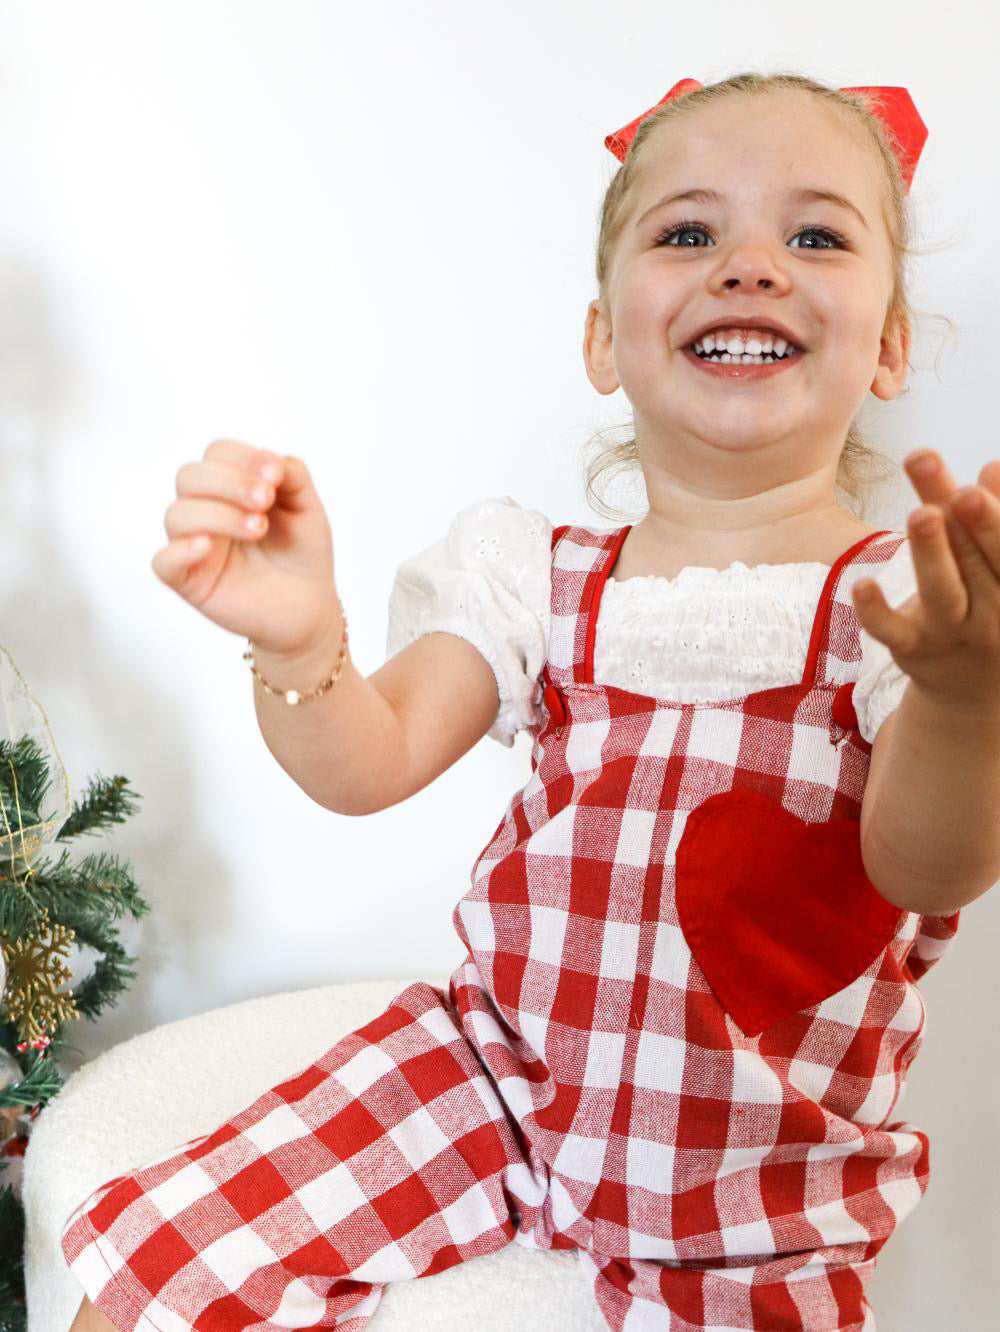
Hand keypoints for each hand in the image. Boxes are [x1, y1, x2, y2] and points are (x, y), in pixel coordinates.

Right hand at [151, 439, 339, 657]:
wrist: (309, 607)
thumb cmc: (303, 554)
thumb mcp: (308, 509)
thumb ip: (294, 477)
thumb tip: (271, 457)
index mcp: (231, 487)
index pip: (217, 453)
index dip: (242, 457)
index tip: (276, 476)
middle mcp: (206, 510)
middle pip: (189, 476)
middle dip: (229, 482)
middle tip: (265, 500)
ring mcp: (194, 545)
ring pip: (177, 515)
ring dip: (218, 514)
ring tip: (258, 528)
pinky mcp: (189, 581)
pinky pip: (163, 562)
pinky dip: (180, 550)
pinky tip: (208, 546)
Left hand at [851, 449, 999, 709]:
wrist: (972, 690)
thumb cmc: (986, 606)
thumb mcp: (994, 566)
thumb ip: (991, 519)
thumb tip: (992, 467)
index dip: (997, 512)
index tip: (981, 473)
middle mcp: (992, 609)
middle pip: (977, 558)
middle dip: (970, 522)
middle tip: (960, 491)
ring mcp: (951, 631)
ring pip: (942, 592)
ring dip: (932, 553)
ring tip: (922, 513)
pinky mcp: (913, 649)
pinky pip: (893, 631)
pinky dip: (876, 611)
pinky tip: (861, 584)